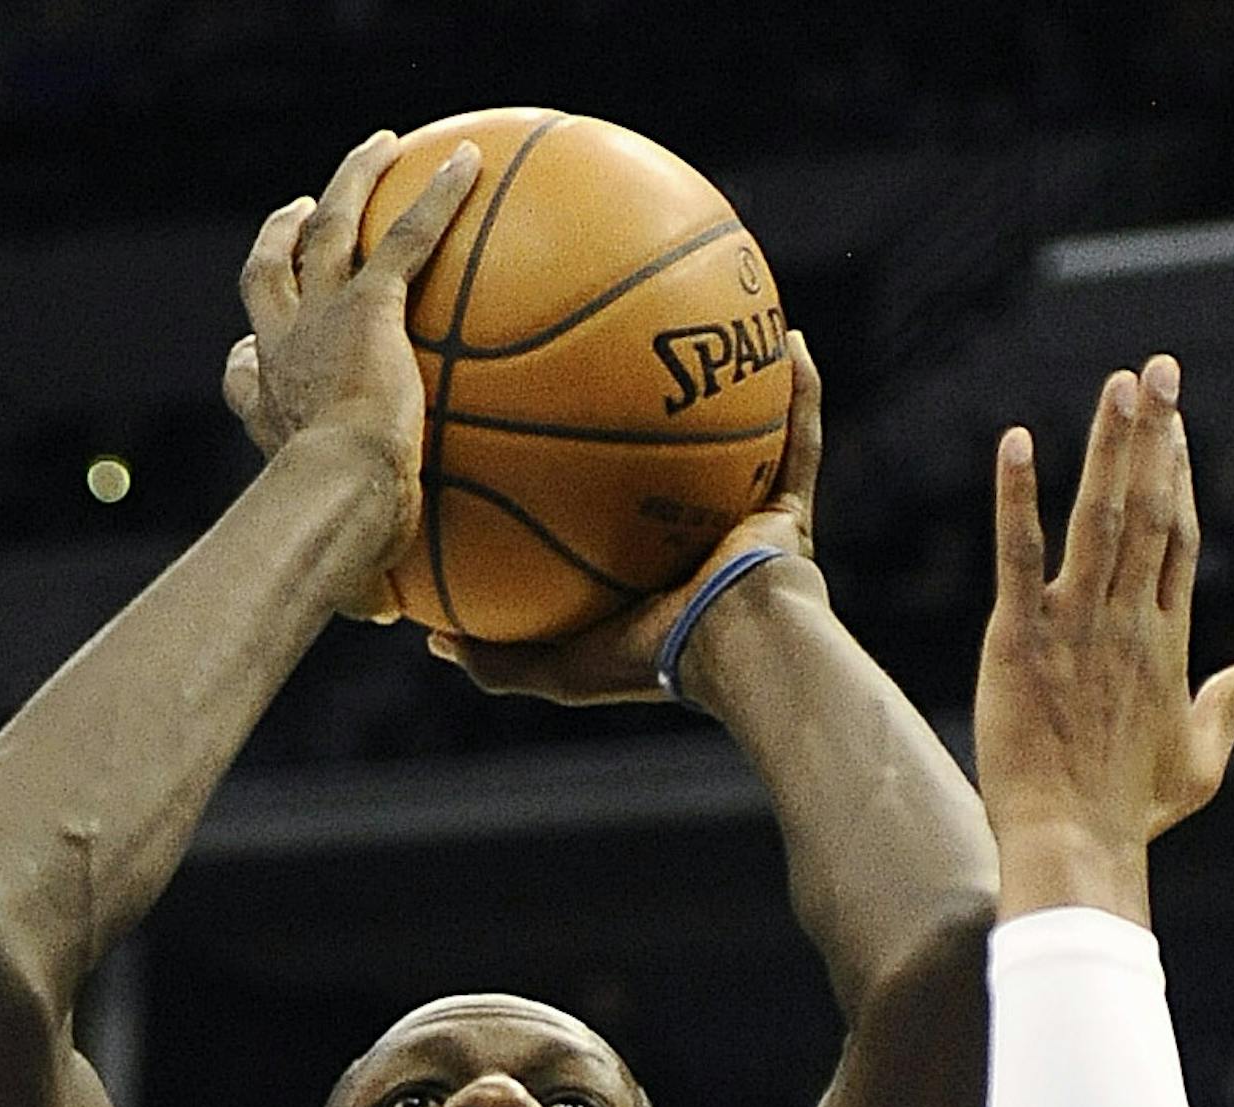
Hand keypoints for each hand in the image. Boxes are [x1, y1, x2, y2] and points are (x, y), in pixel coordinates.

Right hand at [221, 129, 479, 600]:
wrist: (340, 501)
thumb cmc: (334, 551)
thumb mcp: (346, 572)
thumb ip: (362, 588)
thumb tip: (381, 628)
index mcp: (270, 417)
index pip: (244, 375)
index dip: (246, 358)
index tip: (253, 353)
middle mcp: (283, 355)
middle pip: (266, 273)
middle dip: (281, 237)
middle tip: (299, 213)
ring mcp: (321, 321)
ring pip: (325, 228)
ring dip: (350, 183)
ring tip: (377, 150)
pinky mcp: (369, 308)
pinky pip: (406, 236)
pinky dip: (436, 195)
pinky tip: (471, 161)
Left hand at [422, 330, 827, 705]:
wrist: (735, 659)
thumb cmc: (649, 659)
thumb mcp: (557, 665)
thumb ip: (497, 656)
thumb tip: (430, 638)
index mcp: (643, 567)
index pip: (608, 501)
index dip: (581, 454)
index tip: (543, 403)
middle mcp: (696, 536)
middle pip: (671, 451)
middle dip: (658, 396)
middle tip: (627, 336)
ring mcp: (746, 521)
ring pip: (743, 434)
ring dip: (736, 378)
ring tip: (721, 315)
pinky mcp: (791, 510)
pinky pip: (800, 437)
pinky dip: (804, 392)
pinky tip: (794, 340)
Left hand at [975, 354, 1233, 916]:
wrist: (1075, 844)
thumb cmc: (1132, 813)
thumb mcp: (1200, 759)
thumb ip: (1233, 703)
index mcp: (1167, 641)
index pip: (1177, 538)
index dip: (1178, 473)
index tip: (1175, 422)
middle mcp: (1128, 620)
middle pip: (1149, 509)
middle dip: (1155, 434)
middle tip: (1157, 368)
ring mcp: (1076, 625)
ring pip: (1100, 517)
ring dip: (1110, 446)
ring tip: (1119, 384)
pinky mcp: (1020, 639)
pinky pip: (1019, 555)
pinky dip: (1018, 498)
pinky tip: (1018, 442)